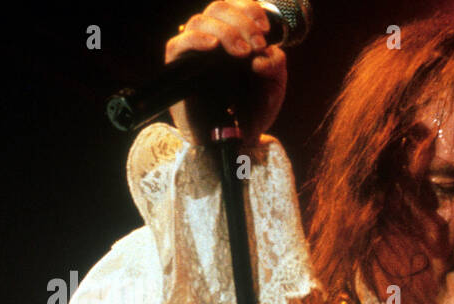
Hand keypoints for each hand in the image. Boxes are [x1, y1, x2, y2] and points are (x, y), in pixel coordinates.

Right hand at [165, 0, 286, 146]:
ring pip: (199, 21)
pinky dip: (196, 40)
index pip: (235, 6)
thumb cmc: (254, 110)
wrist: (238, 140)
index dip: (249, 8)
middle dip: (241, 21)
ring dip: (225, 31)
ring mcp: (196, 51)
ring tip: (243, 52)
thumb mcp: (274, 86)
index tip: (266, 28)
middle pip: (217, 8)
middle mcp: (215, 39)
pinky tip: (212, 46)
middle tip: (257, 44)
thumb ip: (275, 64)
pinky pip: (179, 44)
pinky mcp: (179, 67)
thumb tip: (262, 55)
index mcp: (236, 36)